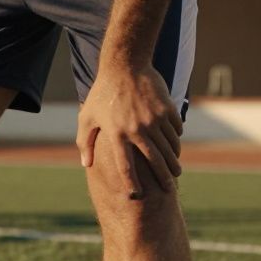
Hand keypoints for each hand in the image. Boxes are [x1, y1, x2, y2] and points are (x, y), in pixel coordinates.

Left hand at [77, 66, 182, 196]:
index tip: (137, 196)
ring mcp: (154, 119)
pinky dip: (176, 140)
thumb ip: (84, 142)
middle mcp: (137, 129)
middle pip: (154, 161)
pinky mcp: (166, 109)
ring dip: (173, 161)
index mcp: (116, 134)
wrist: (125, 65)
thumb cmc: (102, 93)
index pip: (125, 166)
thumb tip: (86, 165)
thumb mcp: (87, 117)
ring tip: (175, 172)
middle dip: (163, 178)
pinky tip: (175, 147)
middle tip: (168, 189)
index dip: (132, 184)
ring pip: (169, 147)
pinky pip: (175, 130)